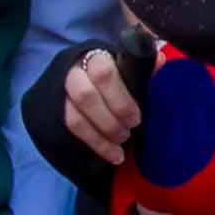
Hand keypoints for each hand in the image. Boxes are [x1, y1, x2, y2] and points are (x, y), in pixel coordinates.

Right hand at [56, 43, 143, 167]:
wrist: (88, 82)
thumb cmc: (117, 77)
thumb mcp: (131, 69)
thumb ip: (143, 67)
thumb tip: (160, 61)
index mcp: (95, 58)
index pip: (103, 73)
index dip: (120, 99)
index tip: (136, 119)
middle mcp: (73, 73)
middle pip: (84, 96)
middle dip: (109, 121)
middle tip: (128, 133)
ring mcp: (61, 93)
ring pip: (74, 117)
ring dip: (100, 137)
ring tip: (120, 148)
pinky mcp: (55, 112)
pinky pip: (70, 131)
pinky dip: (94, 145)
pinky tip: (112, 155)